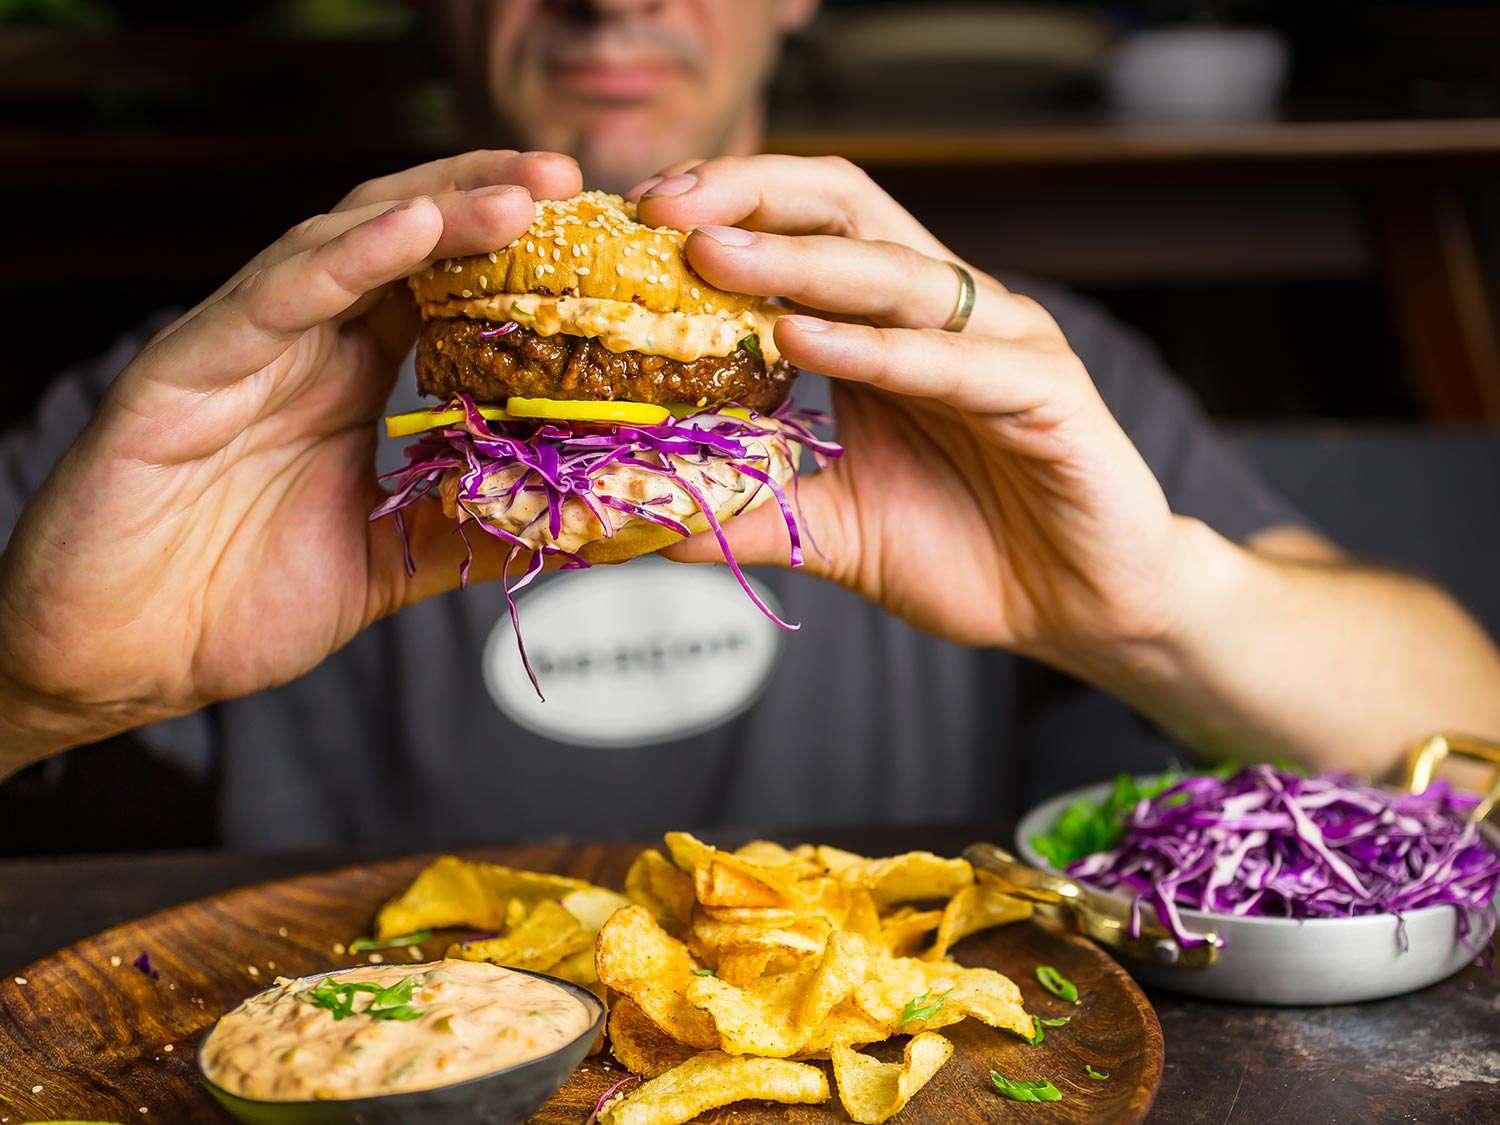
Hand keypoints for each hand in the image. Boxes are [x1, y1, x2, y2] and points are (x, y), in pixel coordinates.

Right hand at [0, 150, 581, 759]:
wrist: (119, 661)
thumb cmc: (233, 603)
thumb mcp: (389, 567)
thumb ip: (473, 532)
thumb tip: (585, 527)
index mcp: (348, 378)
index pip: (440, 285)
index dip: (514, 254)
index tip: (597, 239)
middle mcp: (302, 346)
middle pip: (401, 239)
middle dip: (485, 198)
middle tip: (570, 181)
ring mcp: (244, 349)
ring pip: (344, 246)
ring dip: (435, 211)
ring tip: (519, 196)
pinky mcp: (184, 369)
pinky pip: (271, 297)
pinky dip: (342, 258)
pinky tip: (409, 228)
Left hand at [638, 156, 1190, 669]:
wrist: (1080, 607)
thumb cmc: (967, 551)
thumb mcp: (834, 530)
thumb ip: (753, 512)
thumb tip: (647, 521)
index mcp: (888, 329)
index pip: (806, 230)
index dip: (729, 210)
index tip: (641, 216)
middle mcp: (943, 316)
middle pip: (846, 213)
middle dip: (752, 200)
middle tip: (665, 207)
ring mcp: (1001, 345)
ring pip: (896, 275)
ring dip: (799, 262)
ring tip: (714, 256)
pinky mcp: (1048, 394)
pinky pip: (954, 361)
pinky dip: (876, 348)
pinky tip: (803, 337)